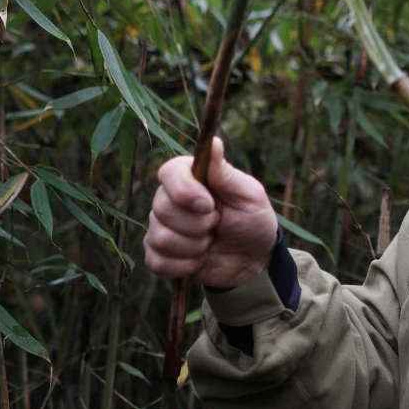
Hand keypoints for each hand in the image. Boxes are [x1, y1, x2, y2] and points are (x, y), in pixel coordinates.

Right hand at [143, 137, 279, 289]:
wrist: (253, 258)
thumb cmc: (253, 219)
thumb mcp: (248, 195)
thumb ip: (225, 173)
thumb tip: (213, 142)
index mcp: (190, 177)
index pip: (168, 173)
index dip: (184, 191)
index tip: (208, 205)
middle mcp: (169, 199)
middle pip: (162, 209)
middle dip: (198, 225)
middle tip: (218, 224)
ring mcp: (160, 227)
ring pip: (160, 238)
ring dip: (194, 247)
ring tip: (210, 242)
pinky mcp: (158, 255)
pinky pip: (156, 261)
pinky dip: (183, 266)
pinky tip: (200, 260)